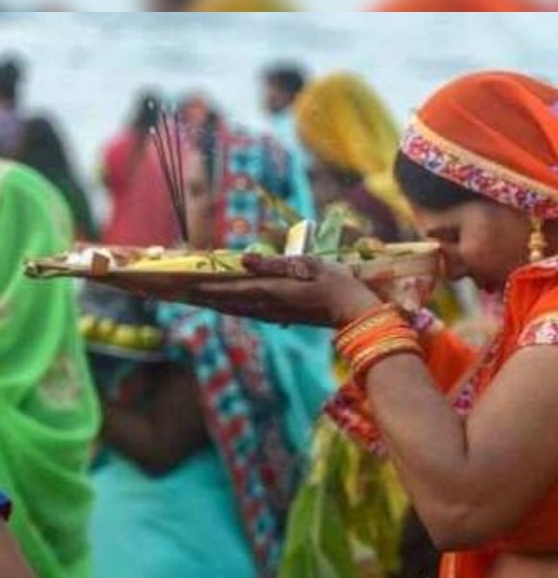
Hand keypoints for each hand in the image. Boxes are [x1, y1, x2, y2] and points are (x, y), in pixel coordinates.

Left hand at [182, 254, 382, 327]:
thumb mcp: (310, 265)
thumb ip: (275, 263)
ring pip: (238, 309)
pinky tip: (229, 306)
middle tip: (182, 293)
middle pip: (230, 302)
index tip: (186, 284)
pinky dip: (234, 307)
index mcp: (274, 291)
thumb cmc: (337, 283)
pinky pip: (250, 312)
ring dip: (218, 304)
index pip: (234, 288)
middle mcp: (270, 306)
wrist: (355, 311)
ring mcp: (276, 314)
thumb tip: (243, 260)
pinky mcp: (283, 317)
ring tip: (199, 298)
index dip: (209, 286)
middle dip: (206, 297)